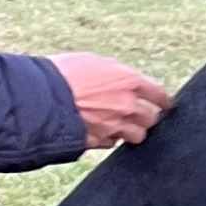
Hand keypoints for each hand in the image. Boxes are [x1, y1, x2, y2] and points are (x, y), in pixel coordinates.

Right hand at [53, 52, 173, 148]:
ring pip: (136, 136)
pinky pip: (112, 143)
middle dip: (145, 117)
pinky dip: (109, 138)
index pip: (160, 96)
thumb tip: (121, 80)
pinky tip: (99, 130)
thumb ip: (114, 74)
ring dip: (131, 131)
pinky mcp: (99, 142)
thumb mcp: (93, 62)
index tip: (164, 104)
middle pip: (151, 119)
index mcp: (131, 82)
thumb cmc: (63, 73)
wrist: (41, 97)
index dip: (163, 101)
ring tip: (120, 125)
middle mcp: (128, 106)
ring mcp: (115, 127)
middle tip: (137, 114)